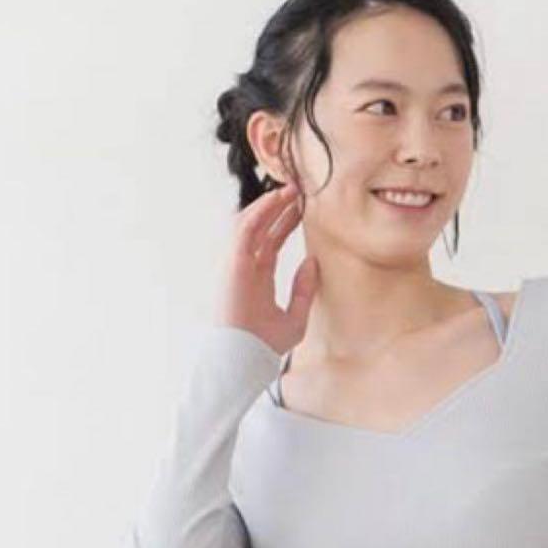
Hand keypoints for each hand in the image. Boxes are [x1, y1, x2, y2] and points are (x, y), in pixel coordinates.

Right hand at [216, 180, 318, 355]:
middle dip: (279, 209)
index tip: (301, 209)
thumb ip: (304, 290)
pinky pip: (246, 230)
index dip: (285, 224)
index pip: (272, 243)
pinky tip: (276, 199)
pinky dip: (260, 212)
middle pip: (262, 230)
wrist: (245, 358)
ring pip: (252, 224)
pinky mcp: (233, 263)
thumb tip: (313, 262)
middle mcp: (246, 268)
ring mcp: (238, 264)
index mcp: (258, 280)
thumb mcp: (295, 317)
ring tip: (290, 189)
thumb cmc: (265, 346)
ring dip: (270, 205)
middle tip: (298, 191)